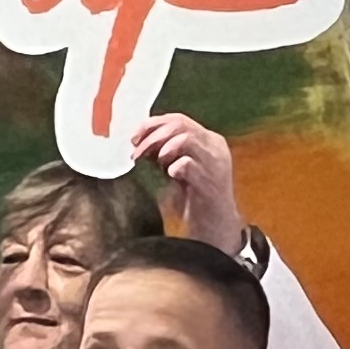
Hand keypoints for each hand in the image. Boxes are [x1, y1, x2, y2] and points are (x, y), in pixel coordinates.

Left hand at [132, 112, 245, 252]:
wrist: (215, 229)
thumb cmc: (195, 200)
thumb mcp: (179, 168)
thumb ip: (165, 152)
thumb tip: (139, 141)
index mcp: (208, 140)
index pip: (178, 119)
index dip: (152, 124)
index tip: (134, 137)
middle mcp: (214, 147)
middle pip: (180, 125)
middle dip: (153, 136)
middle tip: (137, 152)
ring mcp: (215, 163)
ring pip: (186, 139)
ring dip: (162, 148)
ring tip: (155, 163)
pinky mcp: (212, 182)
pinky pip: (189, 164)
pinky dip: (175, 166)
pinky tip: (169, 175)